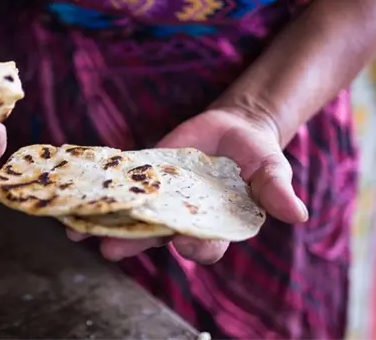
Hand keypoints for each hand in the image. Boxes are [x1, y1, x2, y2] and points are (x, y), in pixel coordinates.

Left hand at [66, 107, 307, 263]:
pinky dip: (102, 195)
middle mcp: (185, 219)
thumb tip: (298, 215)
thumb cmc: (257, 154)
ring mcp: (162, 200)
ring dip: (108, 226)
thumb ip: (277, 191)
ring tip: (80, 233)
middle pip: (158, 238)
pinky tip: (76, 203)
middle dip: (134, 243)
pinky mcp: (146, 177)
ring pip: (133, 219)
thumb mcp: (272, 169)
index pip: (204, 246)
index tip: (183, 240)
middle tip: (111, 248)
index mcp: (218, 226)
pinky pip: (124, 189)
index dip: (193, 246)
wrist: (234, 127)